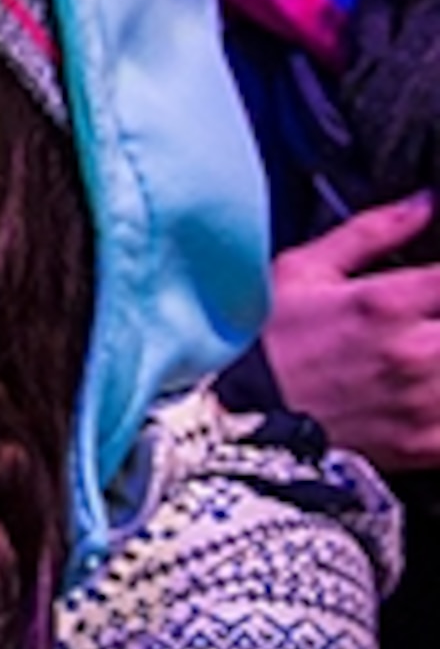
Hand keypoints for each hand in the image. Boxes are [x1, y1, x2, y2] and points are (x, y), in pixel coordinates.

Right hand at [262, 193, 439, 470]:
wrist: (229, 424)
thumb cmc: (258, 346)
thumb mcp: (300, 272)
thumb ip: (371, 232)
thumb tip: (424, 203)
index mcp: (388, 303)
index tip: (432, 282)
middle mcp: (415, 353)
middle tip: (421, 317)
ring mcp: (424, 404)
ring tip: (421, 348)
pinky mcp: (425, 445)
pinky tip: (424, 389)